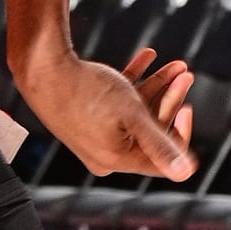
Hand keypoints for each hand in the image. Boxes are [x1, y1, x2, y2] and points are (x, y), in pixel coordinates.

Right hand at [23, 44, 195, 179]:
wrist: (44, 69)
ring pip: (136, 111)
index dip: (180, 132)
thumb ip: (161, 144)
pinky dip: (133, 80)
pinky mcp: (86, 115)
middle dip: (171, 99)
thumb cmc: (88, 93)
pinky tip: (147, 56)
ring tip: (176, 64)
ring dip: (158, 85)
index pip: (161, 157)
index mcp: (117, 160)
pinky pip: (117, 101)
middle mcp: (106, 152)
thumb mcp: (133, 117)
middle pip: (150, 130)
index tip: (187, 106)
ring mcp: (95, 133)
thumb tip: (187, 173)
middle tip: (185, 73)